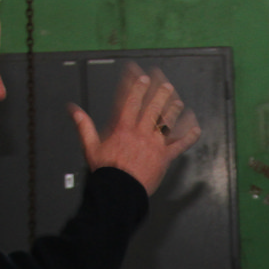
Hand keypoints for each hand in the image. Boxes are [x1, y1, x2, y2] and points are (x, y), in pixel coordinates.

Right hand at [70, 64, 200, 194]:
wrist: (119, 191)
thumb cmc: (106, 171)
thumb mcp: (90, 146)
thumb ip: (83, 125)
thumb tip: (73, 110)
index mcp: (123, 129)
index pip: (131, 101)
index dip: (137, 87)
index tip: (142, 77)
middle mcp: (140, 133)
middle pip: (152, 108)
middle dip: (160, 94)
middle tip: (166, 85)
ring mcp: (154, 145)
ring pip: (167, 122)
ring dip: (174, 110)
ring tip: (178, 101)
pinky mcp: (164, 158)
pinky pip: (180, 145)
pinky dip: (189, 137)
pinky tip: (196, 128)